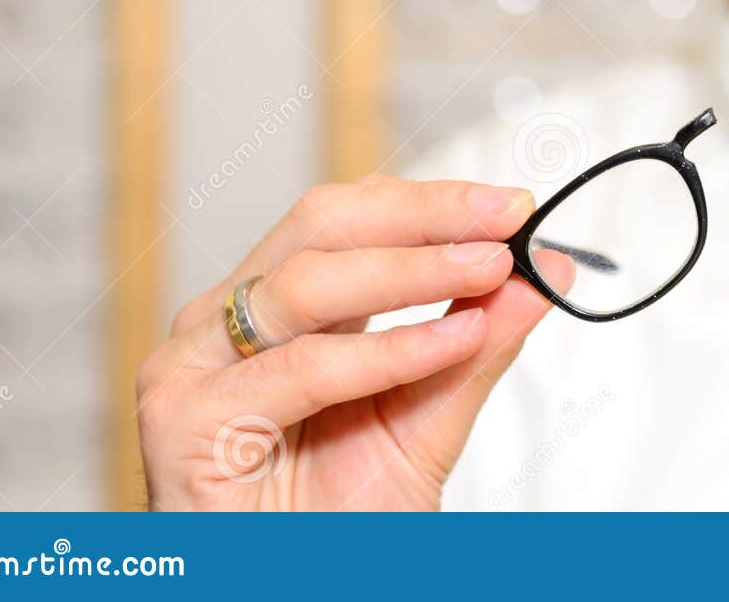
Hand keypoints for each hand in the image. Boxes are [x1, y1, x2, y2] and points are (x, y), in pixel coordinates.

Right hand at [136, 175, 572, 509]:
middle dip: (425, 214)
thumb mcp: (428, 421)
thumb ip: (479, 343)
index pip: (352, 218)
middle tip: (505, 217)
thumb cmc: (336, 527)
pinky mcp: (182, 422)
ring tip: (490, 269)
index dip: (432, 202)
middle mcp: (224, 324)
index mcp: (276, 311)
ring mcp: (191, 367)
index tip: (514, 204)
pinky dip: (385, 352)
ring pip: (309, 283)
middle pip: (323, 225)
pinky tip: (451, 342)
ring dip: (413, 270)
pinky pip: (302, 370)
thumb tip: (545, 269)